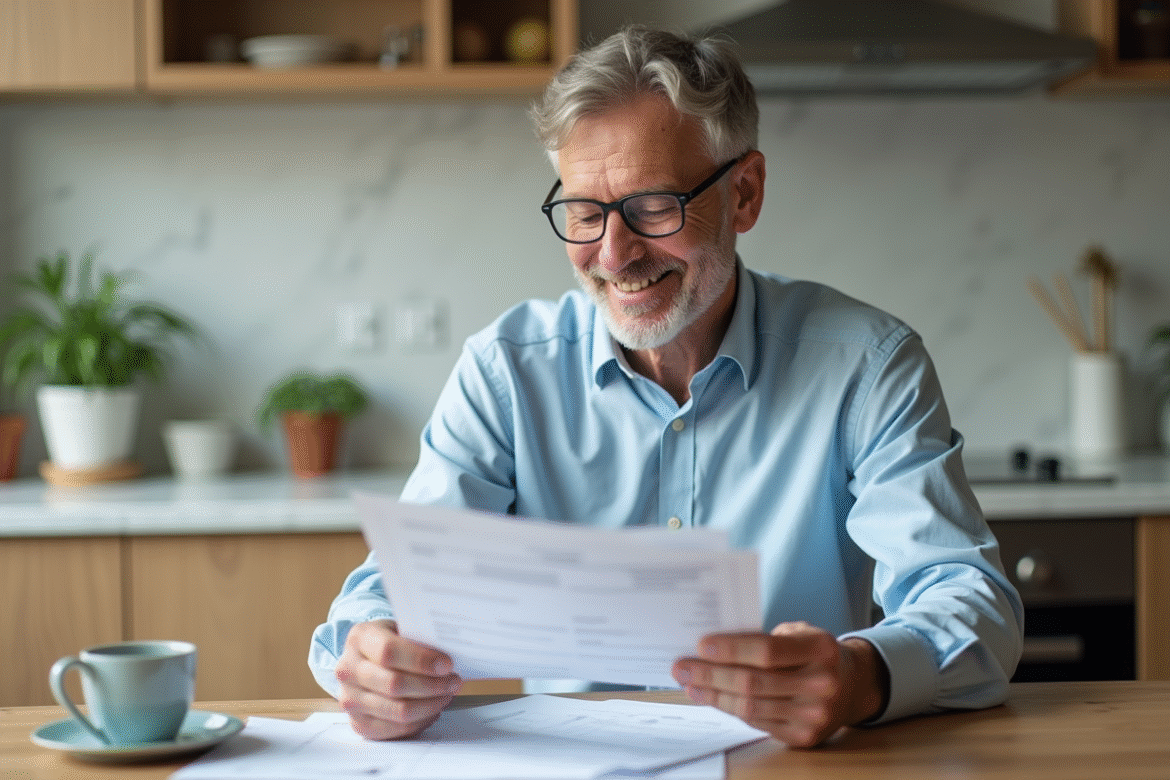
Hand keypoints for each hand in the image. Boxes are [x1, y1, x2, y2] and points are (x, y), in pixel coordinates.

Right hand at [334, 619, 462, 739]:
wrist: (366, 659)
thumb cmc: (390, 642)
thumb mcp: (400, 628)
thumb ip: (419, 638)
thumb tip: (449, 655)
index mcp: (359, 638)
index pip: (389, 652)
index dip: (421, 660)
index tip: (447, 664)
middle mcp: (347, 669)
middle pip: (394, 684)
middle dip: (432, 685)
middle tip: (453, 681)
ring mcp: (349, 698)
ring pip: (398, 710)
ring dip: (430, 705)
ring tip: (446, 695)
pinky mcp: (358, 723)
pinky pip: (395, 729)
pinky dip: (421, 721)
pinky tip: (432, 709)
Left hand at [671, 621, 887, 747]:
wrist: (853, 686)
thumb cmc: (814, 653)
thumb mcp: (800, 633)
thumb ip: (765, 637)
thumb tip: (713, 645)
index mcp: (821, 649)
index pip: (768, 651)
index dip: (732, 649)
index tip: (701, 645)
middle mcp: (822, 684)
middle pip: (754, 682)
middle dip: (711, 674)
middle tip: (681, 667)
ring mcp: (814, 715)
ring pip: (750, 706)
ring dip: (713, 695)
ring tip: (689, 683)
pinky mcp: (804, 737)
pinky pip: (756, 722)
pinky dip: (729, 708)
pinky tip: (711, 697)